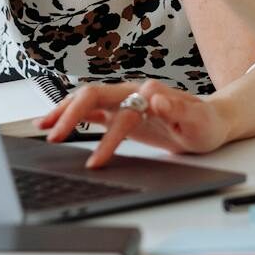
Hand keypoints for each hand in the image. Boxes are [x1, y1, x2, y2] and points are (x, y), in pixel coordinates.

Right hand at [36, 80, 233, 168]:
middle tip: (53, 136)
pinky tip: (56, 123)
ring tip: (43, 126)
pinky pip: (92, 110)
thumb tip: (155, 97)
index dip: (107, 138)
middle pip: (95, 95)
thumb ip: (178, 109)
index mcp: (150, 94)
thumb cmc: (206, 123)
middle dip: (71, 114)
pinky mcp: (122, 111)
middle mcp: (133, 92)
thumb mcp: (199, 121)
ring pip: (88, 99)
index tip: (95, 162)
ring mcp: (125, 100)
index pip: (121, 112)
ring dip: (65, 110)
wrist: (211, 119)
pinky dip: (73, 114)